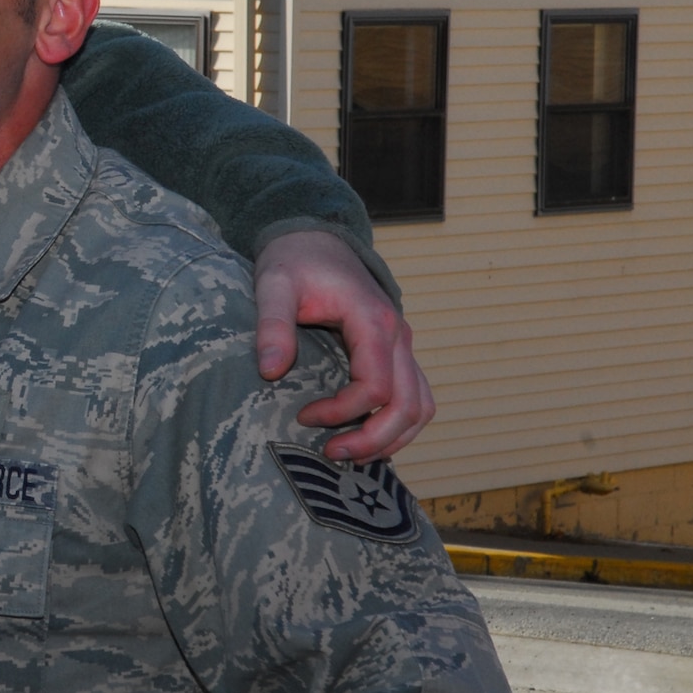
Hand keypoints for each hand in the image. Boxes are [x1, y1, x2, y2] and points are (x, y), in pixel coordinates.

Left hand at [252, 230, 433, 461]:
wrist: (315, 238)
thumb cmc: (294, 261)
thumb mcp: (273, 285)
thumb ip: (272, 325)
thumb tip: (271, 372)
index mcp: (374, 320)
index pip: (376, 385)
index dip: (343, 411)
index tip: (304, 416)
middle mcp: (399, 335)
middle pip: (409, 405)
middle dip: (374, 439)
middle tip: (331, 453)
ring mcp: (403, 345)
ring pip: (421, 406)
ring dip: (392, 437)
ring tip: (350, 454)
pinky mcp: (397, 352)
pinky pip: (416, 397)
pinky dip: (399, 424)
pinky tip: (365, 436)